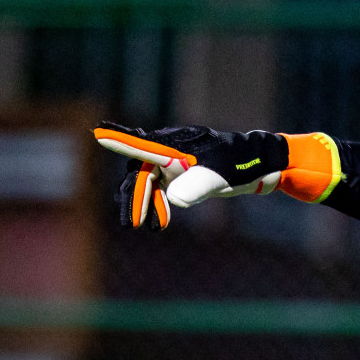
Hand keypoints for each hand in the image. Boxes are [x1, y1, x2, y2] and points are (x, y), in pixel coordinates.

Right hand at [93, 123, 340, 228]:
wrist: (262, 166)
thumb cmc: (240, 164)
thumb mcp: (218, 177)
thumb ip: (196, 186)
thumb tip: (174, 199)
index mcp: (175, 145)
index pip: (141, 143)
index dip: (119, 140)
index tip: (98, 133)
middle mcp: (170, 149)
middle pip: (139, 170)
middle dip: (133, 196)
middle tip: (131, 222)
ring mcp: (175, 161)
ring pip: (147, 182)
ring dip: (143, 203)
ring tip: (143, 226)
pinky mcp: (182, 173)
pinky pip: (159, 188)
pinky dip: (156, 204)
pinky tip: (159, 223)